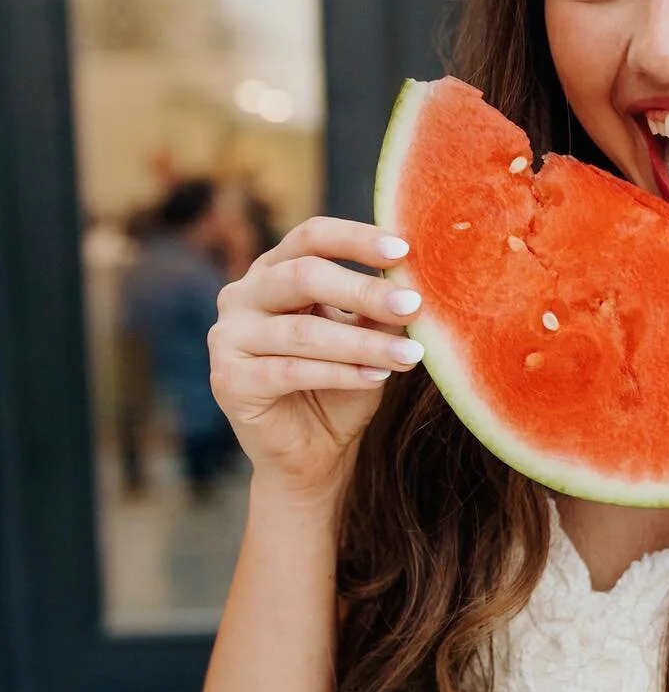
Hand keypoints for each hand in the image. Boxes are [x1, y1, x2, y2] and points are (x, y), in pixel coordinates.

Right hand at [208, 217, 425, 499]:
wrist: (313, 454)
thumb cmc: (342, 387)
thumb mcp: (368, 340)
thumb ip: (381, 310)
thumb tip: (418, 280)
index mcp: (274, 272)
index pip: (311, 237)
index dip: (355, 239)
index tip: (405, 250)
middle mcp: (242, 295)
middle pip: (303, 276)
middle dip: (364, 291)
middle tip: (413, 304)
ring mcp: (228, 337)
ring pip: (302, 331)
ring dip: (363, 343)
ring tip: (410, 355)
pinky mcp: (229, 380)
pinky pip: (291, 371)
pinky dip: (339, 374)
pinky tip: (377, 378)